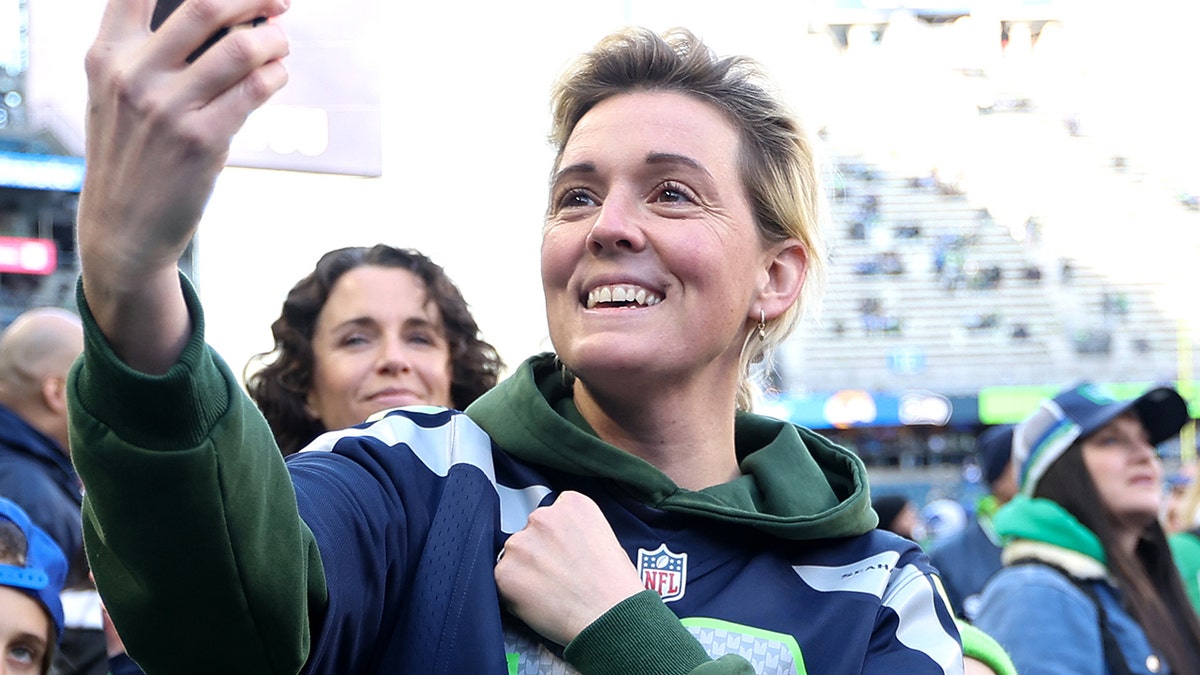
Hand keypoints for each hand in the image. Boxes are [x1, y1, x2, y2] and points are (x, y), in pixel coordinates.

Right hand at [77, 0, 288, 370]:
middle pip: (204, 5)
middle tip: (279, 1)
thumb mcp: (117, 95)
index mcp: (106, 55)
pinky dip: (276, 74)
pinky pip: (254, 90)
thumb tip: (226, 16)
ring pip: (240, 48)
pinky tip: (278, 74)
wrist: (123, 228)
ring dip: (274, 39)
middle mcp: (132, 75)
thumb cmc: (131, 153)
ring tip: (281, 42)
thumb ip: (150, 53)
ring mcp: (167, 108)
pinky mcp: (201, 141)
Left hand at [494, 491, 644, 645]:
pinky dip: (516, 593)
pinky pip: (504, 580)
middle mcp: (543, 516)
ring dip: (525, 571)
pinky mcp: (505, 571)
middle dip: (539, 553)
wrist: (610, 616)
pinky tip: (540, 601)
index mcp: (572, 504)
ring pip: (515, 556)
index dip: (557, 538)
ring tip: (551, 591)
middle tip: (557, 576)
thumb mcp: (606, 538)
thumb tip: (560, 543)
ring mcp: (521, 543)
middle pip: (531, 532)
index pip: (553, 514)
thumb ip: (576, 531)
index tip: (564, 553)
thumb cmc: (615, 586)